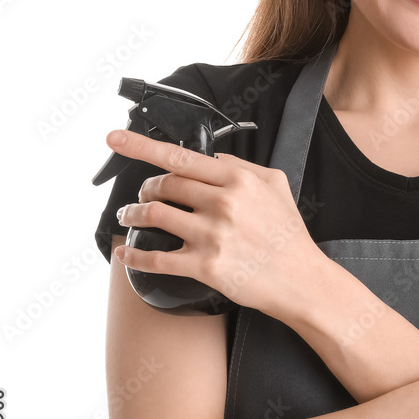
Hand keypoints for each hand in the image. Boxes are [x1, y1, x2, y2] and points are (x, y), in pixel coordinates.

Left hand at [108, 128, 327, 317]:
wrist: (302, 279)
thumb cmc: (288, 234)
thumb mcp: (276, 185)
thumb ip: (242, 165)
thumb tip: (210, 157)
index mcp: (239, 180)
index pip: (181, 157)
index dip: (142, 145)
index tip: (116, 139)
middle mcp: (224, 204)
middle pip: (164, 185)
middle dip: (144, 189)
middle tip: (141, 195)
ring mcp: (213, 236)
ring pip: (153, 217)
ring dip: (132, 216)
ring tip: (127, 219)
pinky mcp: (205, 267)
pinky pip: (156, 258)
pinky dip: (134, 255)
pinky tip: (127, 253)